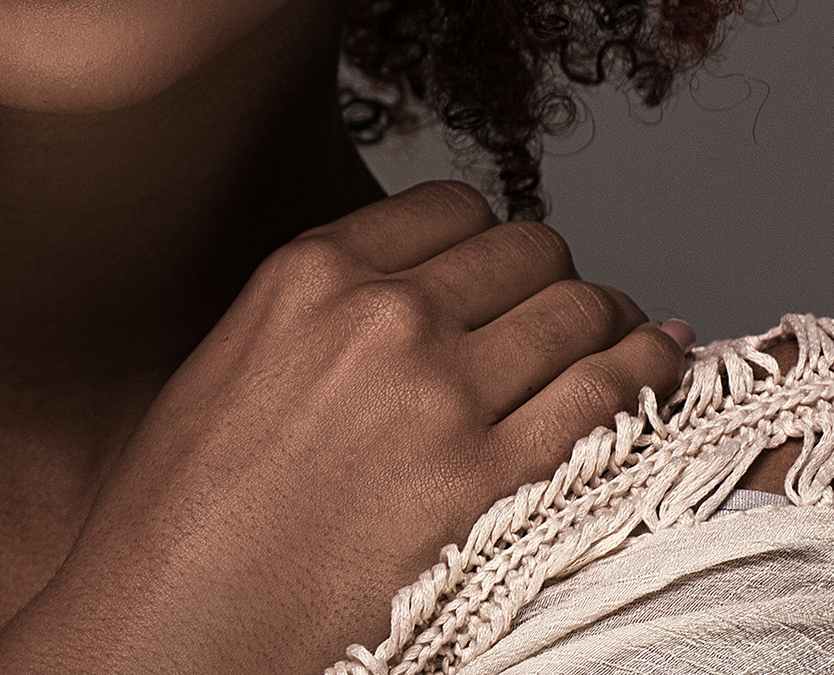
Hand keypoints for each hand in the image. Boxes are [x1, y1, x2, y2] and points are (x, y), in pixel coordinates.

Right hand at [0, 182, 686, 674]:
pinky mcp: (490, 482)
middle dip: (549, 278)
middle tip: (559, 314)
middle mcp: (383, 313)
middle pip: (526, 249)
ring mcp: (442, 395)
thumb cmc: (183, 509)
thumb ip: (326, 306)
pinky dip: (650, 369)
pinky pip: (609, 392)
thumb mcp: (235, 355)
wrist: (171, 625)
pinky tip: (662, 364)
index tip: (499, 270)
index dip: (489, 240)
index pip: (452, 207)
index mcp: (312, 271)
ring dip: (609, 319)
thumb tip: (423, 291)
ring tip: (623, 336)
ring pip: (578, 309)